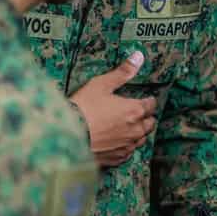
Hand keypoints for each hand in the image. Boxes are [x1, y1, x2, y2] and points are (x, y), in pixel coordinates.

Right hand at [70, 52, 157, 166]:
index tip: (143, 99)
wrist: (64, 136)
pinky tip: (117, 142)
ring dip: (137, 133)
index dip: (147, 101)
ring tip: (127, 128)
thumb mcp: (101, 84)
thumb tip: (139, 56)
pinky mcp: (116, 159)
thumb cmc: (83, 107)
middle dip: (145, 118)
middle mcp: (135, 130)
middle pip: (150, 124)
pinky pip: (127, 153)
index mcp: (135, 110)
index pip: (151, 105)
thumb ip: (122, 72)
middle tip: (135, 113)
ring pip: (141, 140)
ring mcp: (126, 146)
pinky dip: (125, 147)